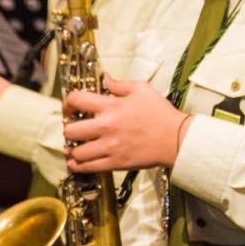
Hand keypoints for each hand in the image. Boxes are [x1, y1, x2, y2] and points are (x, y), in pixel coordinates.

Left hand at [62, 75, 185, 171]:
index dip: (67, 103)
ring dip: (72, 150)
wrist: (176, 138)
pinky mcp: (115, 162)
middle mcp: (106, 127)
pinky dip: (78, 165)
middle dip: (69, 129)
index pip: (76, 100)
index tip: (69, 108)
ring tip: (74, 148)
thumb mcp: (143, 89)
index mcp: (111, 107)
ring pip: (76, 152)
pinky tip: (77, 162)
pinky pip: (87, 167)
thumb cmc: (161, 114)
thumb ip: (120, 84)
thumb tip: (105, 78)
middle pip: (70, 130)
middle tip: (74, 130)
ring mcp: (110, 147)